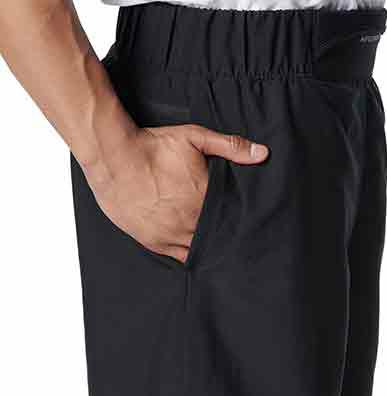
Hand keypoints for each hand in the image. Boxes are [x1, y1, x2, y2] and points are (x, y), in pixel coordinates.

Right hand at [83, 124, 268, 262]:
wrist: (113, 156)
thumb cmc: (153, 146)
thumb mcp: (194, 138)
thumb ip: (230, 147)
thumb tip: (262, 153)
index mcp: (204, 199)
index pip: (231, 218)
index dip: (236, 220)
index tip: (243, 222)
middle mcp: (190, 221)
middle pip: (216, 236)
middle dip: (222, 234)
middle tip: (229, 233)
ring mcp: (170, 234)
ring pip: (198, 249)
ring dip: (205, 245)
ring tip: (212, 241)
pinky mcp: (153, 241)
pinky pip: (177, 256)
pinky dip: (187, 253)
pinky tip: (194, 248)